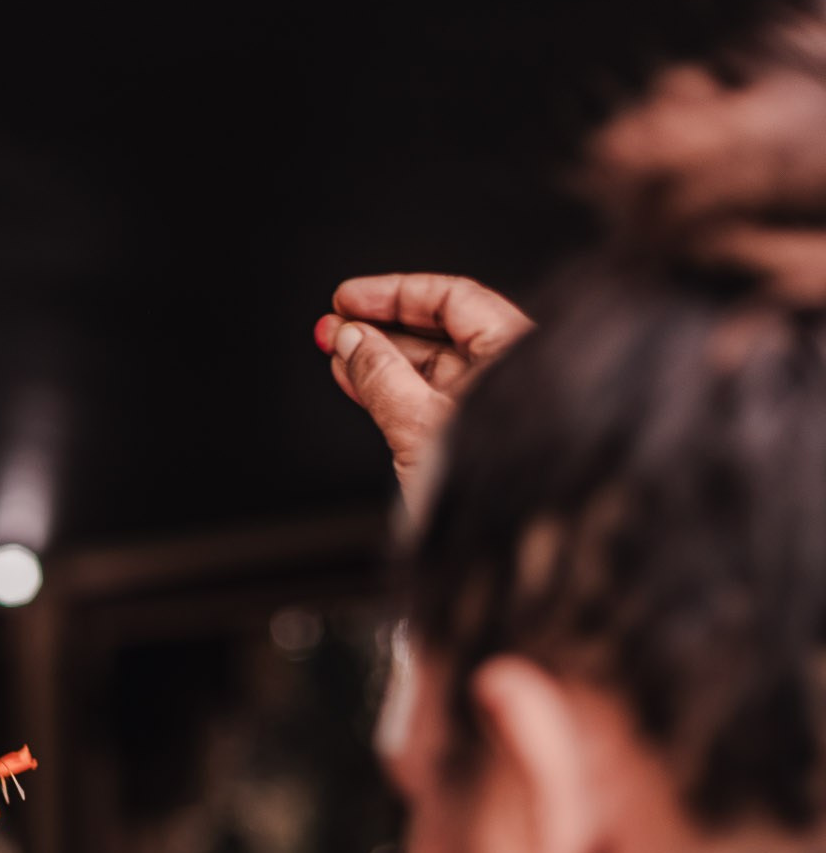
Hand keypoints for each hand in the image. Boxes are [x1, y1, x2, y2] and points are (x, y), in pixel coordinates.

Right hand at [315, 274, 532, 518]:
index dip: (396, 293)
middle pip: (440, 332)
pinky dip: (389, 389)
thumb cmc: (488, 500)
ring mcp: (491, 409)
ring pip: (429, 368)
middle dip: (381, 326)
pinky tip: (355, 379)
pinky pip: (426, 400)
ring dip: (378, 358)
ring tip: (336, 352)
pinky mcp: (471, 440)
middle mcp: (510, 377)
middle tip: (334, 324)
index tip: (350, 297)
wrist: (493, 559)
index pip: (454, 299)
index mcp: (517, 356)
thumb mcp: (419, 425)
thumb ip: (380, 374)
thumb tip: (350, 338)